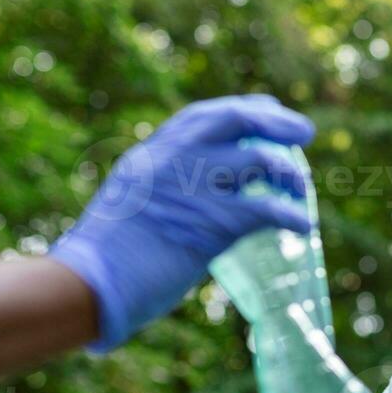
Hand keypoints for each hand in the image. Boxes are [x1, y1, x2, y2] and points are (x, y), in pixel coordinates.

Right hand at [50, 95, 314, 350]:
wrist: (87, 283)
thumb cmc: (102, 260)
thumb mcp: (129, 205)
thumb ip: (161, 193)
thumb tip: (192, 207)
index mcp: (151, 154)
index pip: (204, 116)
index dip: (243, 109)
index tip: (269, 109)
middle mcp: (174, 159)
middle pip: (238, 118)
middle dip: (277, 121)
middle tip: (304, 131)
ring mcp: (195, 187)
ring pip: (261, 162)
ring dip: (291, 175)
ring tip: (302, 192)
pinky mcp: (213, 222)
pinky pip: (267, 210)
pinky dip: (292, 217)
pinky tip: (304, 228)